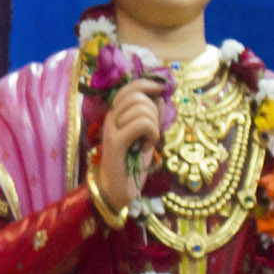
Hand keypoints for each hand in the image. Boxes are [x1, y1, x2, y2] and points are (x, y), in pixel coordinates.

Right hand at [97, 77, 165, 213]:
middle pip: (136, 96)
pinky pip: (142, 124)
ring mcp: (111, 129)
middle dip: (154, 110)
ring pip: (141, 109)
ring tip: (149, 141)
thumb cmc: (133, 162)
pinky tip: (148, 146)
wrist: (120, 189)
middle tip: (153, 130)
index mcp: (115, 114)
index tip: (163, 88)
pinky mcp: (115, 142)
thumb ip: (152, 115)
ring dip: (154, 125)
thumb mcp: (147, 135)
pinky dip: (152, 134)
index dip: (148, 84)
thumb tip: (160, 97)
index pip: (129, 87)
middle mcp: (110, 118)